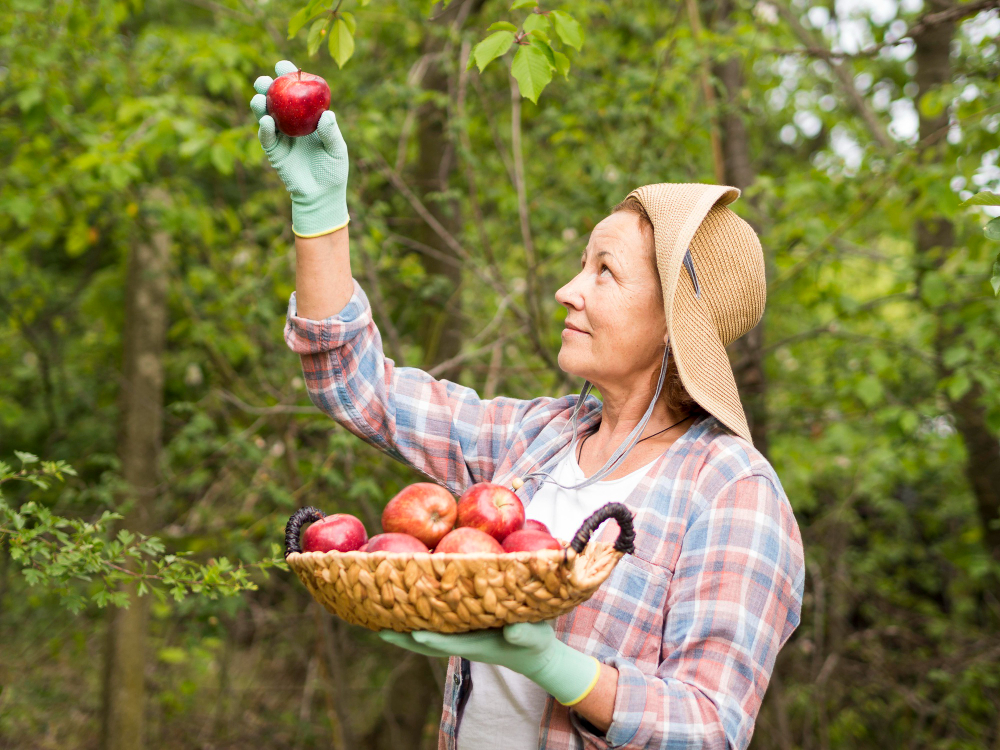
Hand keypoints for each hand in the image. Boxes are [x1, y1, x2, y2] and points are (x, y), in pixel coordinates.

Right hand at [249, 60, 348, 237]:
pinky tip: (266, 121)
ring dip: (260, 103)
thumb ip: (331, 133)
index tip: (285, 66)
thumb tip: (326, 115)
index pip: (297, 92)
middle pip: (276, 99)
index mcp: (308, 116)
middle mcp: (291, 122)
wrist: (321, 195)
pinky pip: (266, 136)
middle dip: (268, 86)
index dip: (289, 77)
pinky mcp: (274, 151)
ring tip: (260, 97)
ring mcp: (281, 135)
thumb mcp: (337, 150)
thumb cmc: (333, 170)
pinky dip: (265, 128)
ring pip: (265, 114)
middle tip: (266, 80)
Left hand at [379, 621, 600, 705]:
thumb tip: (511, 631)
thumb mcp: (535, 637)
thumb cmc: (535, 642)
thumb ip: (524, 634)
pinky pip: (431, 626)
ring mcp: (458, 637)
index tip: (413, 633)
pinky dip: (414, 619)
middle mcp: (461, 642)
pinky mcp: (458, 630)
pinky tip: (399, 607)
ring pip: (424, 636)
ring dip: (402, 629)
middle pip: (427, 643)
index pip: (450, 642)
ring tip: (377, 619)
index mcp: (477, 645)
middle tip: (378, 628)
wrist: (533, 653)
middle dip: (403, 637)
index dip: (432, 639)